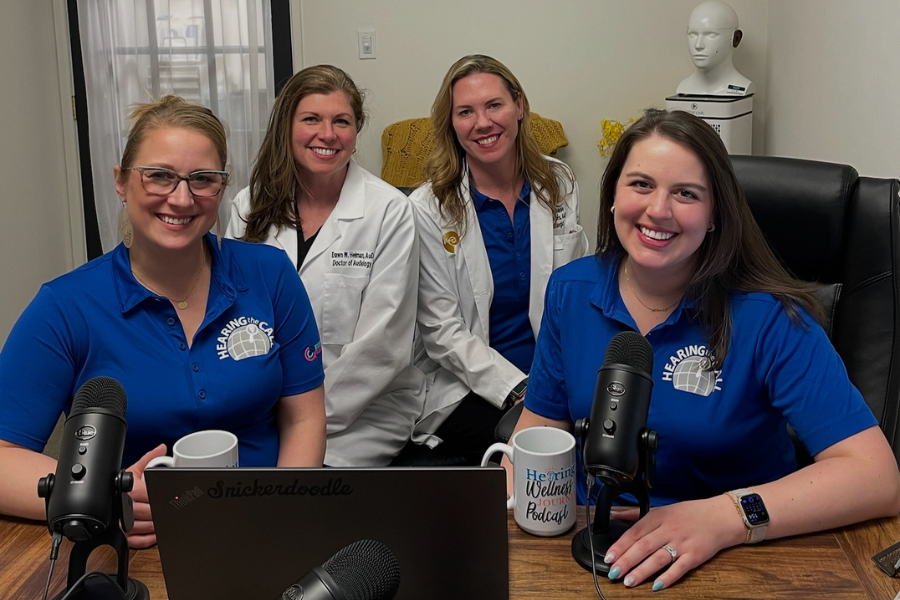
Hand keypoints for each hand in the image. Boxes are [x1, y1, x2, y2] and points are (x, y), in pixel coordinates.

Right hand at [125, 444, 165, 548]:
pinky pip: (137, 541)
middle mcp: (123, 507)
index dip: (161, 498)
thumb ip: (149, 459)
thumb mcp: (135, 470)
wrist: (106, 497)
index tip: (171, 499)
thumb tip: (161, 448)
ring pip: (144, 527)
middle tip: (170, 510)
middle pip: (149, 513)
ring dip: (156, 525)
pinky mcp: (122, 535)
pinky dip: (148, 539)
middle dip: (160, 512)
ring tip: (163, 520)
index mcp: (129, 490)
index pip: (150, 496)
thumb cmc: (121, 485)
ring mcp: (121, 523)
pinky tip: (156, 533)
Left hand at [604, 494, 743, 589]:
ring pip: (659, 558)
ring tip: (629, 581)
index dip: (620, 546)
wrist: (721, 517)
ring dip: (642, 571)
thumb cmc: (690, 514)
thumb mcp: (662, 509)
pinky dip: (668, 577)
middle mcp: (669, 529)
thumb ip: (637, 514)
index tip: (609, 557)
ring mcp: (683, 543)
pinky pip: (680, 568)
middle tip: (614, 572)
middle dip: (627, 560)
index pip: (635, 532)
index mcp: (659, 517)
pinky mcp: (695, 556)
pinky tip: (657, 585)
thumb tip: (614, 516)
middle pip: (644, 546)